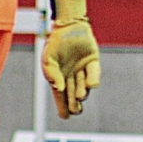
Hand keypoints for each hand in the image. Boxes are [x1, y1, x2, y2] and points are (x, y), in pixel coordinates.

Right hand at [42, 0, 101, 118]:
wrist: (69, 25)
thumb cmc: (56, 42)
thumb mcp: (48, 59)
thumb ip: (51, 73)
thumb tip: (58, 89)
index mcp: (59, 77)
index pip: (60, 96)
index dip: (63, 106)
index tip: (65, 117)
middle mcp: (71, 76)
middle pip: (73, 94)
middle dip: (74, 104)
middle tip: (76, 111)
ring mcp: (83, 69)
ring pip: (84, 86)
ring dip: (82, 92)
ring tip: (80, 96)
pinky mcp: (93, 61)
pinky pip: (94, 73)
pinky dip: (93, 79)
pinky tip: (91, 85)